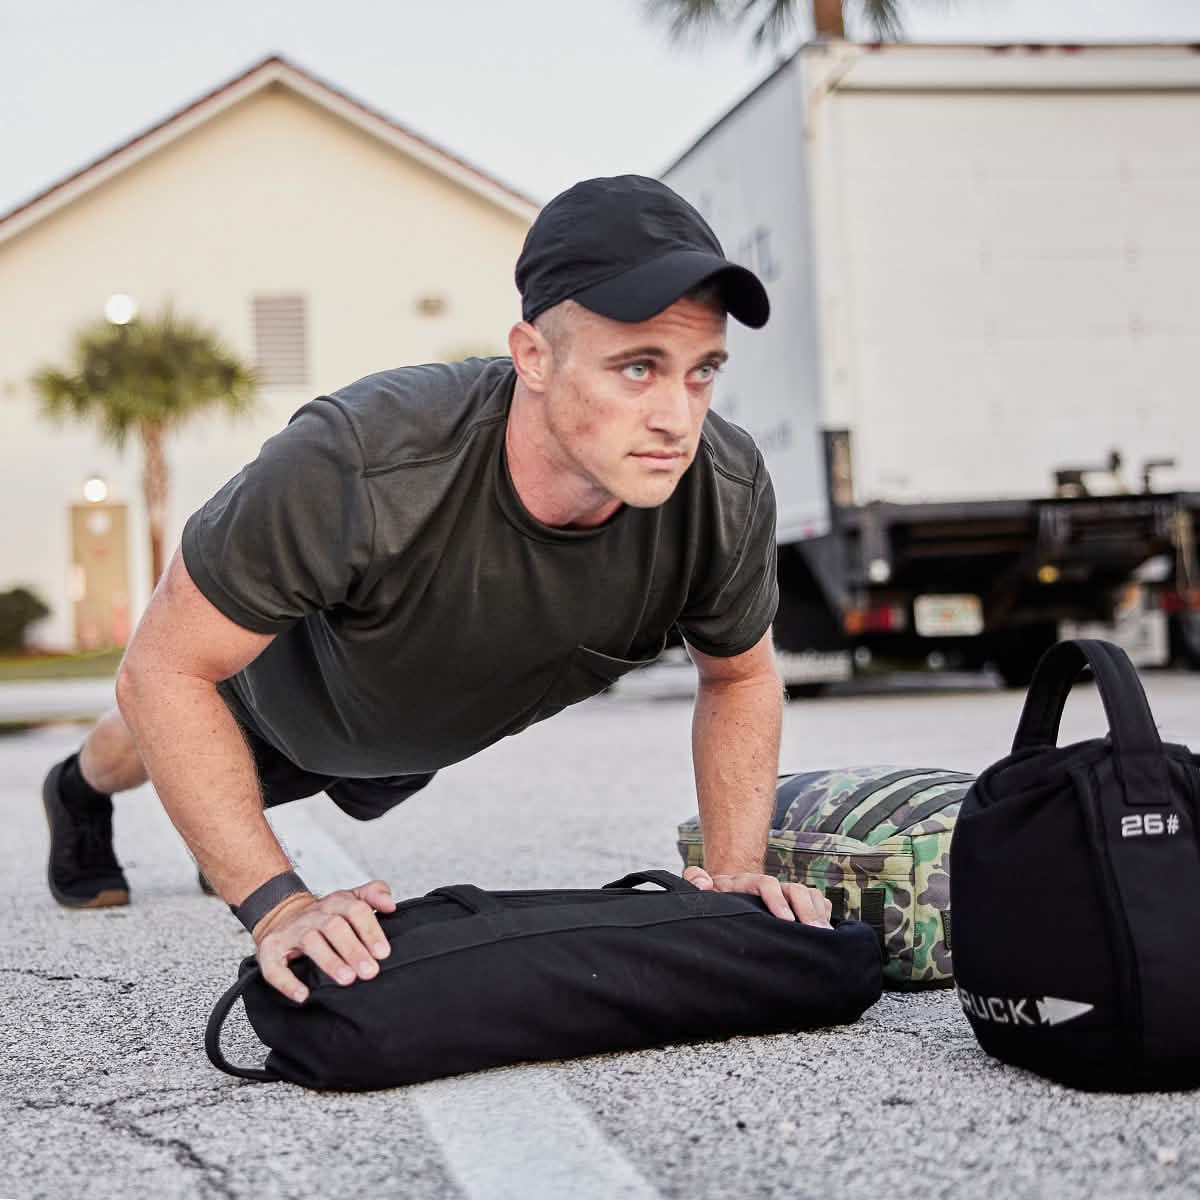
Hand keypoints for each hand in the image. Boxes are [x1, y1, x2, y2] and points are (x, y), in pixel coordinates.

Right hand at [253, 879, 396, 1002]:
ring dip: (330, 961)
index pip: (356, 910)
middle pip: (335, 926)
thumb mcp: (350, 898)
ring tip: (347, 978)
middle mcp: (314, 915)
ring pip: (311, 942)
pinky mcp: (270, 950)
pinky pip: (275, 967)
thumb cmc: (324, 914)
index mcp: (336, 903)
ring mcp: (291, 932)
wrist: (281, 914)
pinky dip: (288, 982)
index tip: (383, 952)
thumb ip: (374, 894)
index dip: (370, 931)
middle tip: (370, 971)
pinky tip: (303, 995)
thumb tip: (390, 904)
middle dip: (354, 949)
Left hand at [683, 866, 832, 926]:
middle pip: (796, 890)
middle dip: (807, 911)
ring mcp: (786, 892)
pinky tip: (826, 934)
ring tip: (825, 937)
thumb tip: (702, 881)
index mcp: (748, 883)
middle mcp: (771, 885)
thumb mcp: (703, 889)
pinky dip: (824, 915)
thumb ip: (696, 880)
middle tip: (815, 932)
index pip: (767, 884)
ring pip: (809, 895)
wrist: (729, 891)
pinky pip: (818, 902)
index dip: (777, 899)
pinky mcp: (798, 901)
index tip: (785, 920)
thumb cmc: (716, 896)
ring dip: (818, 914)